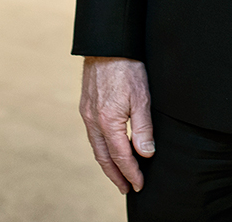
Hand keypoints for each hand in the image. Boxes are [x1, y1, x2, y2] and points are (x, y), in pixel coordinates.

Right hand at [79, 57, 154, 193]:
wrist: (108, 44)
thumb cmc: (128, 68)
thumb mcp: (142, 98)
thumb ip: (143, 128)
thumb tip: (146, 154)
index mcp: (108, 121)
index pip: (120, 156)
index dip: (131, 173)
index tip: (139, 184)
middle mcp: (93, 121)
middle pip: (103, 157)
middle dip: (116, 175)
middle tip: (126, 188)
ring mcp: (87, 113)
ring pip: (96, 147)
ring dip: (107, 163)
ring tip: (118, 174)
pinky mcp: (86, 105)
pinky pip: (92, 135)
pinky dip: (101, 147)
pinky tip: (109, 148)